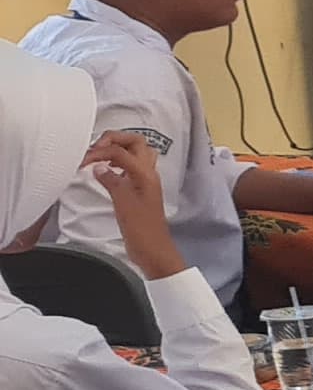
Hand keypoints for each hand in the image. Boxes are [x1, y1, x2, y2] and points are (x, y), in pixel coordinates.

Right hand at [80, 133, 185, 281]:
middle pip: (136, 142)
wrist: (153, 250)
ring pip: (135, 153)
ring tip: (96, 157)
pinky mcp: (139, 189)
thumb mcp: (123, 203)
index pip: (121, 151)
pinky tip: (105, 170)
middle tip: (94, 149)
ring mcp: (145, 181)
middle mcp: (148, 174)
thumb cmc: (141, 229)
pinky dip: (118, 162)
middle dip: (114, 139)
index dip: (100, 151)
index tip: (83, 160)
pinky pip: (131, 167)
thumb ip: (112, 181)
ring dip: (117, 149)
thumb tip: (98, 166)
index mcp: (146, 174)